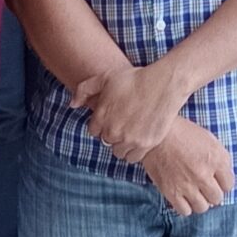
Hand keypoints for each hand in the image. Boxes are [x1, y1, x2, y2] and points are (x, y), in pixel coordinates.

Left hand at [73, 59, 191, 164]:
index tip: (113, 117)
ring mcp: (129, 139)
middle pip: (106, 141)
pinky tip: (139, 140)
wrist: (163, 84)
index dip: (103, 124)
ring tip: (132, 132)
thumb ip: (84, 90)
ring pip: (118, 152)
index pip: (94, 131)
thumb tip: (72, 105)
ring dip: (122, 144)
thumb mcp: (105, 77)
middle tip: (124, 122)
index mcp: (101, 116)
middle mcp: (113, 130)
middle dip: (113, 134)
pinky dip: (134, 152)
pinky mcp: (145, 144)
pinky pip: (133, 158)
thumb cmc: (134, 78)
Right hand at [141, 120, 234, 214]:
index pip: (229, 184)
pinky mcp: (171, 192)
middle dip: (212, 193)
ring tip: (195, 194)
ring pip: (202, 207)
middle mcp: (203, 174)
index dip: (223, 183)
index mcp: (216, 159)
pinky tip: (183, 198)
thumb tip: (224, 176)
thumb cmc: (182, 133)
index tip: (217, 181)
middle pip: (217, 198)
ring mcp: (187, 185)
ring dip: (200, 202)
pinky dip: (185, 206)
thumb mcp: (209, 139)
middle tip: (205, 188)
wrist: (156, 134)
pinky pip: (185, 211)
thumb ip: (220, 158)